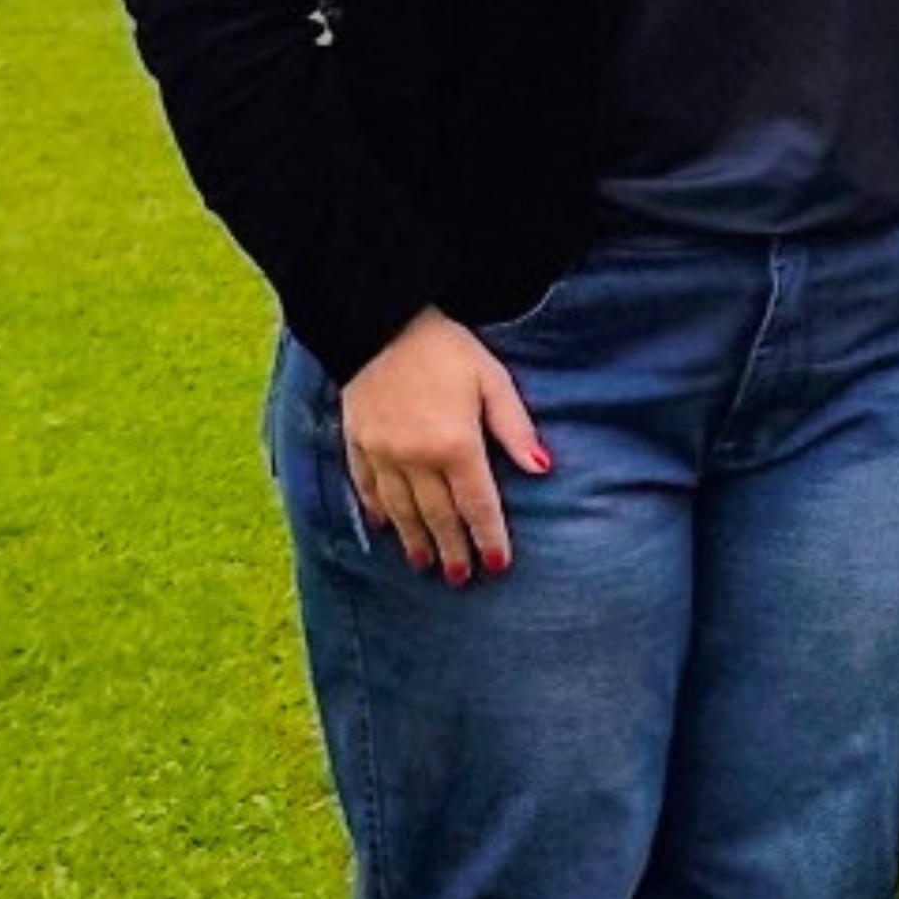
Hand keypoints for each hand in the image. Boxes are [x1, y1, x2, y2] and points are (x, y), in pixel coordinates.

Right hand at [334, 312, 553, 580]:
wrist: (381, 319)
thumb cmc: (447, 348)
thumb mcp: (493, 380)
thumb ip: (516, 428)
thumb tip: (543, 469)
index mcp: (455, 444)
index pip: (477, 504)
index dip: (489, 537)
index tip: (498, 565)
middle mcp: (415, 457)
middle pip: (437, 515)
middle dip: (451, 550)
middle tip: (462, 578)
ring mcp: (381, 452)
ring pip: (400, 509)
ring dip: (414, 540)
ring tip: (424, 564)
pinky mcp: (356, 441)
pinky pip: (366, 486)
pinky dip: (377, 510)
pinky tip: (384, 528)